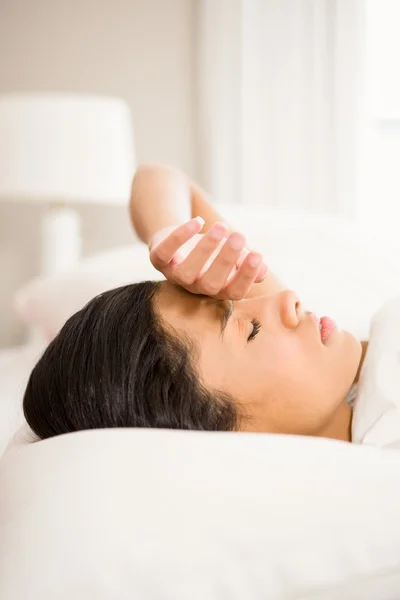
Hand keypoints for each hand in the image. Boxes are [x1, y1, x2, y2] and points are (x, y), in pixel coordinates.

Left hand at [148, 217, 267, 299]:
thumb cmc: (211, 253)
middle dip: (226, 260)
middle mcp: (196, 287)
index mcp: (217, 289)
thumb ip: (245, 263)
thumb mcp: (231, 257)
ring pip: (187, 271)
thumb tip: (264, 271)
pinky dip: (179, 237)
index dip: (246, 276)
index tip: (258, 256)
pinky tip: (198, 222)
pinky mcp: (158, 259)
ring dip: (204, 249)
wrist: (179, 239)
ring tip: (222, 227)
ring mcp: (175, 275)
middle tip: (239, 236)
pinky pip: (164, 252)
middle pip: (211, 283)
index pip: (234, 291)